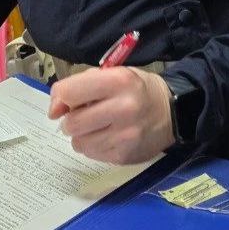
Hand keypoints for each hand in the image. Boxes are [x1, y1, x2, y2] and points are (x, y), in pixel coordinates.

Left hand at [49, 67, 174, 164]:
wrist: (173, 112)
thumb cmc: (138, 90)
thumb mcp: (116, 74)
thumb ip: (83, 84)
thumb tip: (55, 109)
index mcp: (119, 81)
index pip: (69, 92)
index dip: (60, 98)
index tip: (64, 103)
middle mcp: (122, 108)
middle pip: (71, 123)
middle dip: (72, 120)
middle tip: (84, 116)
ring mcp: (124, 135)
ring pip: (78, 142)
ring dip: (83, 135)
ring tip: (99, 127)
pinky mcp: (123, 155)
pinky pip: (91, 154)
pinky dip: (94, 146)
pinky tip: (109, 137)